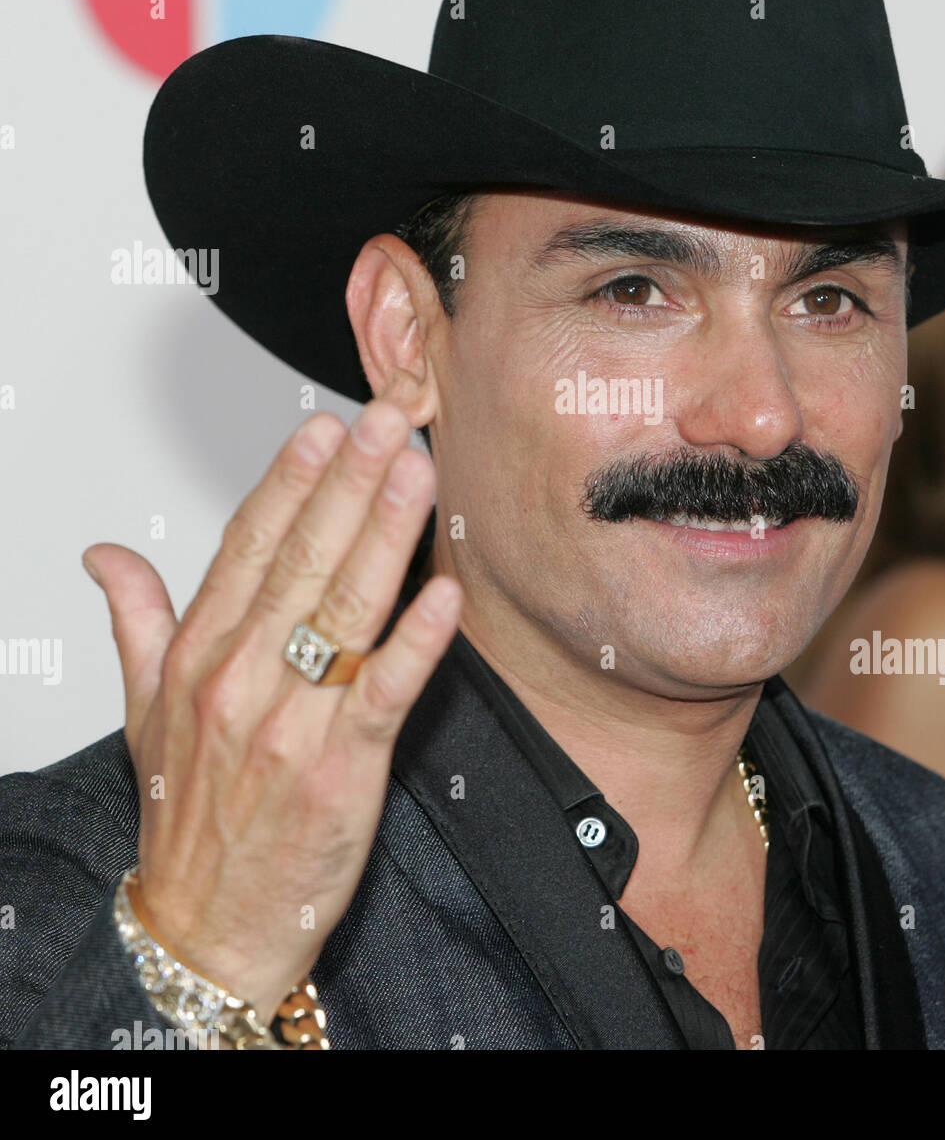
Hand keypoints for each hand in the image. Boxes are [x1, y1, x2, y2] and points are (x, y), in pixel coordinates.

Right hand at [82, 401, 460, 1023]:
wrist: (206, 925)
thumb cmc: (186, 814)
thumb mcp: (143, 710)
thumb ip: (136, 619)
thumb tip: (104, 555)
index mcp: (200, 654)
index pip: (250, 544)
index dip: (290, 480)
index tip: (325, 428)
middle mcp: (241, 677)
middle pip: (303, 557)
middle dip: (351, 480)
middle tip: (390, 417)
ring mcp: (291, 721)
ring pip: (343, 608)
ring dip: (384, 533)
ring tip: (416, 471)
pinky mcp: (341, 768)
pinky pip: (382, 693)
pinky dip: (414, 644)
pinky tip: (442, 596)